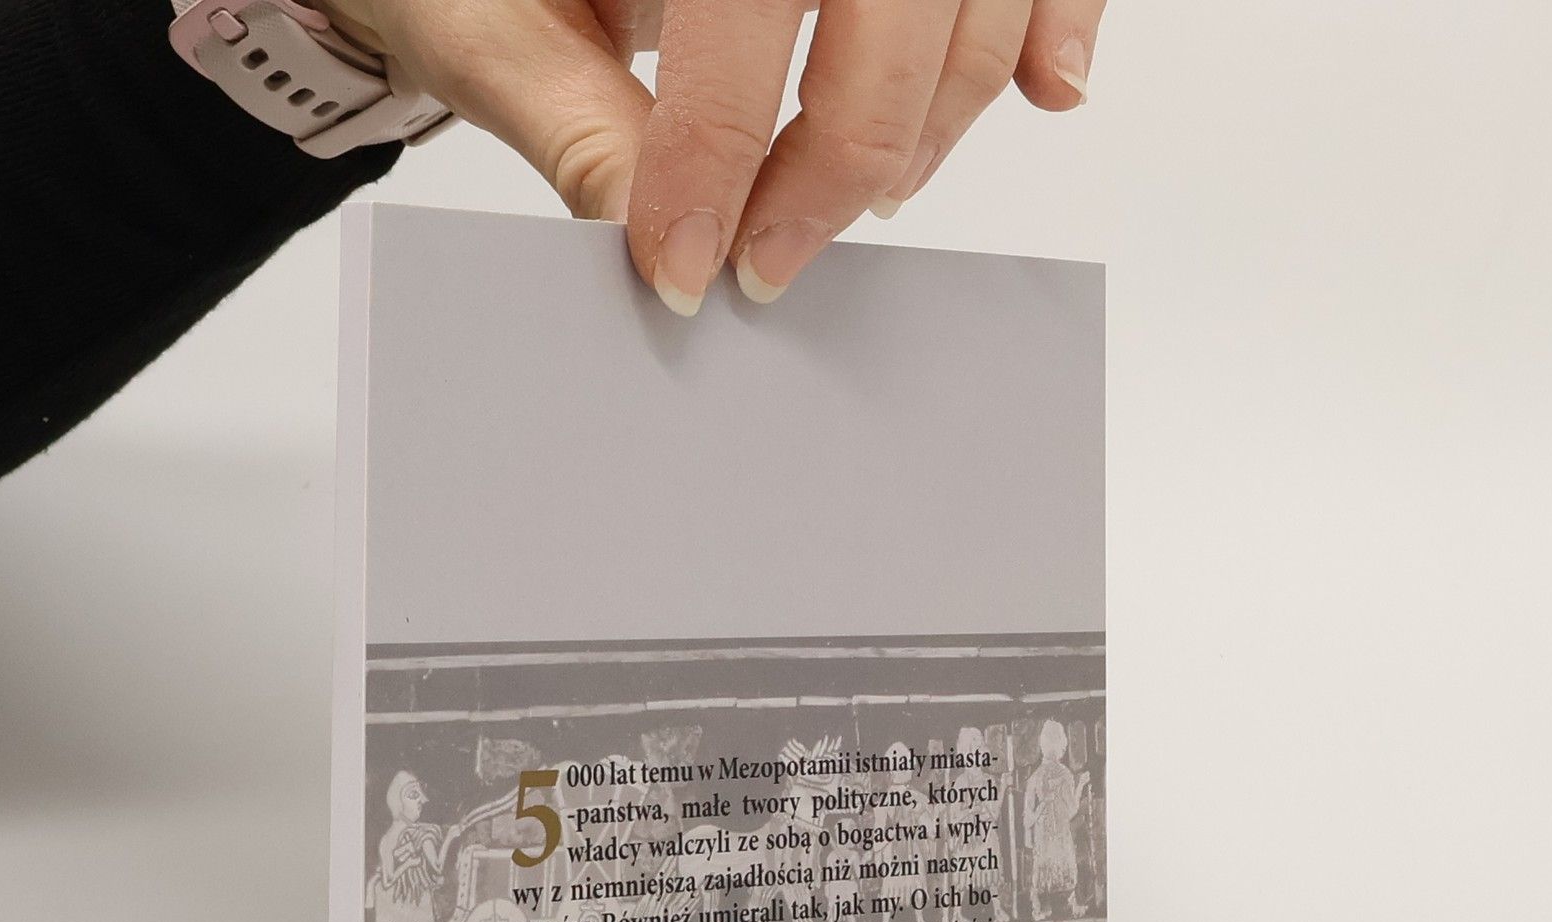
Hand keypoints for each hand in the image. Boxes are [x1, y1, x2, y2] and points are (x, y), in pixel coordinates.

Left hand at [328, 0, 1106, 312]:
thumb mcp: (500, 17)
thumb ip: (575, 120)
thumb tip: (650, 234)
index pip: (743, 9)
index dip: (719, 154)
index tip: (689, 266)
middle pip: (892, 4)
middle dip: (837, 160)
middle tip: (771, 263)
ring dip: (934, 120)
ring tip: (862, 200)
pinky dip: (1052, 25)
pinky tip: (1043, 91)